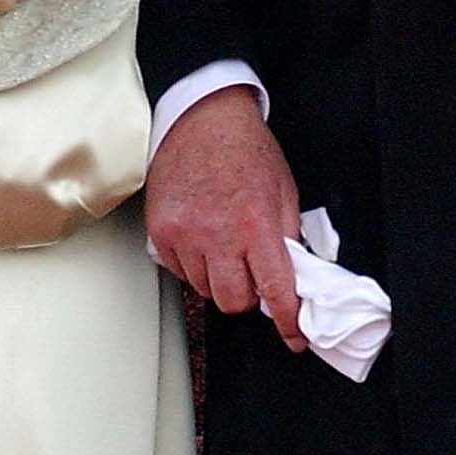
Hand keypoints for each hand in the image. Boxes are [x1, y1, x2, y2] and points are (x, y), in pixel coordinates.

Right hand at [146, 86, 303, 349]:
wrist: (201, 118)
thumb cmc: (245, 149)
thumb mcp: (284, 190)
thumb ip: (288, 237)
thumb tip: (294, 278)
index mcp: (256, 223)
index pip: (275, 289)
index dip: (288, 321)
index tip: (294, 336)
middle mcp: (218, 234)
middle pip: (234, 301)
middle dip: (249, 296)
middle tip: (253, 275)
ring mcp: (184, 235)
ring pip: (205, 291)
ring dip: (220, 280)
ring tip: (225, 249)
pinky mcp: (160, 232)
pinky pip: (180, 273)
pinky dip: (195, 267)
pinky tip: (203, 241)